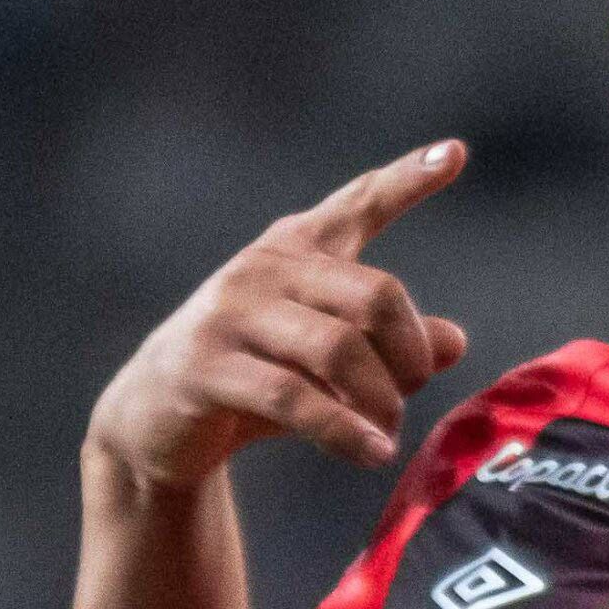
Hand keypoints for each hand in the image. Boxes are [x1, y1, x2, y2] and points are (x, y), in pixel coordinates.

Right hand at [86, 141, 470, 498]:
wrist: (153, 419)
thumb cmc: (252, 381)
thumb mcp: (324, 360)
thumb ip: (385, 345)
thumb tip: (453, 341)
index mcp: (296, 250)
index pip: (359, 205)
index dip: (408, 180)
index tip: (455, 154)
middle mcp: (264, 268)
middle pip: (376, 295)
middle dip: (410, 355)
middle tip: (412, 395)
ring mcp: (230, 313)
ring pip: (339, 349)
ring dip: (380, 401)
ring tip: (388, 436)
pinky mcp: (206, 366)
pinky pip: (295, 397)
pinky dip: (344, 432)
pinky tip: (370, 454)